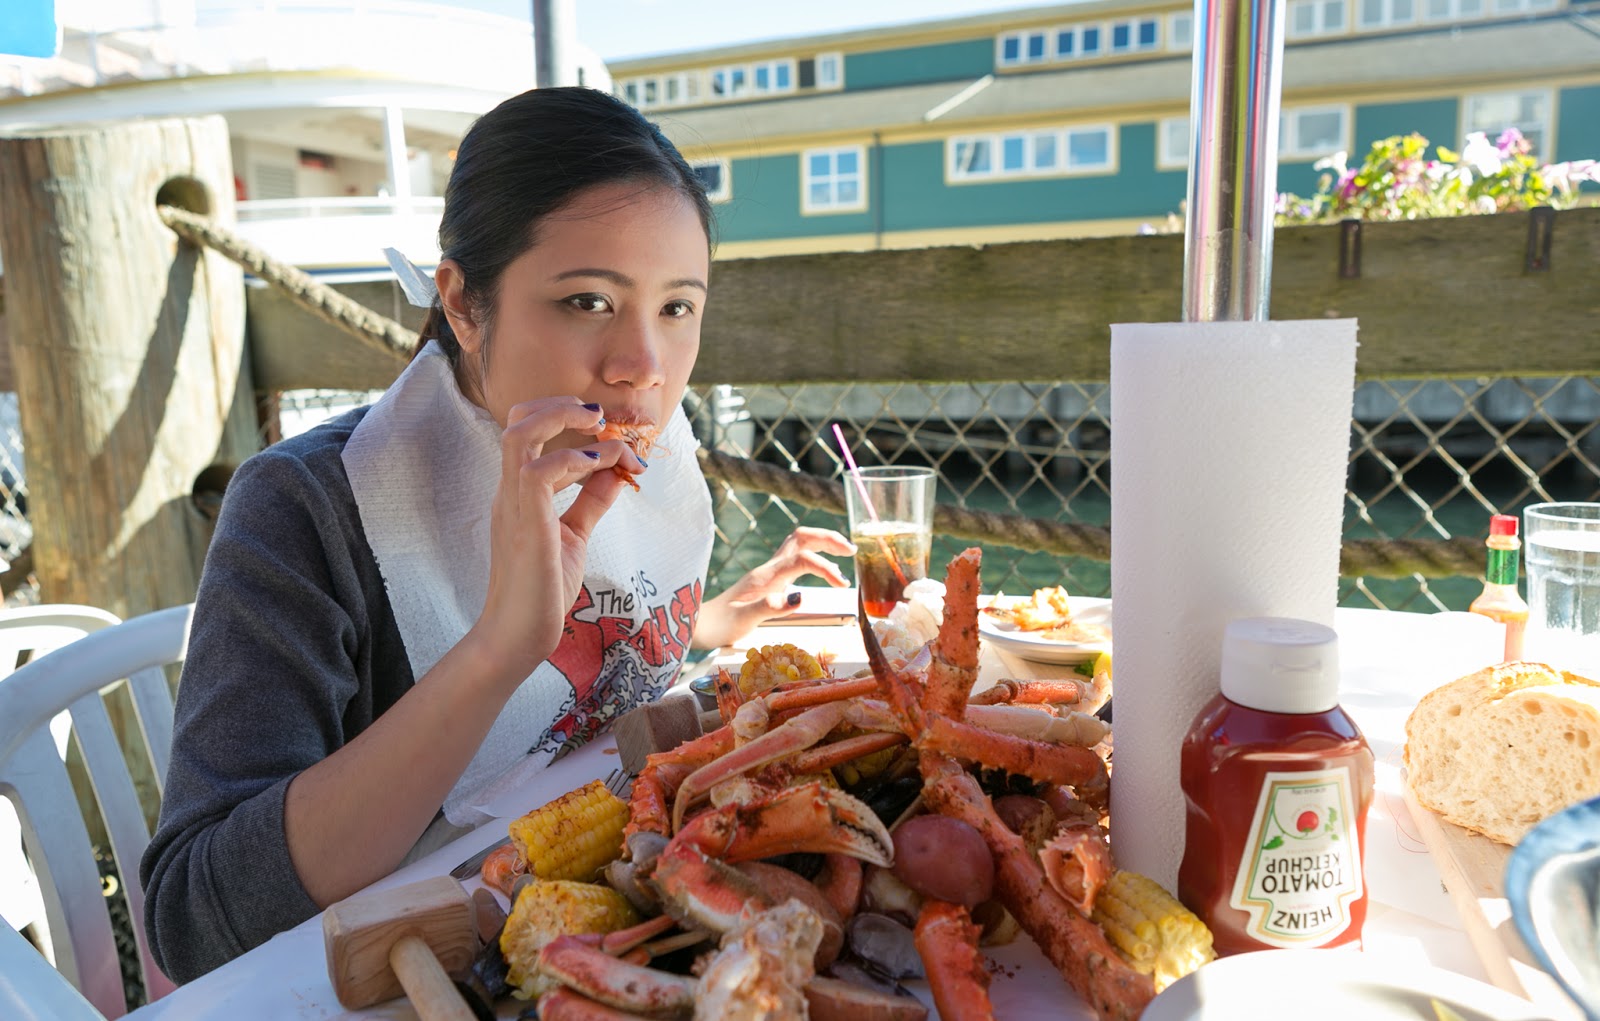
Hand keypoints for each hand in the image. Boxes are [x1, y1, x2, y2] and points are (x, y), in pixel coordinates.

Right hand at [469, 398, 643, 683]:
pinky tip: (604, 467)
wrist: (520, 633)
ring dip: (566, 420)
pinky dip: (578, 459)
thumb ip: (590, 501)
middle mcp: (510, 488)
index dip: (567, 419)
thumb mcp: (574, 535)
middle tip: (599, 416)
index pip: (527, 431)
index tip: (612, 435)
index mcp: (518, 491)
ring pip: (521, 432)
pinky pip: (542, 469)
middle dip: (561, 405)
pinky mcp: (525, 519)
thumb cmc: (542, 589)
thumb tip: (616, 472)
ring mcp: (512, 501)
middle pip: (518, 419)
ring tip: (602, 427)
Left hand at [692, 527, 854, 648]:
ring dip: (823, 542)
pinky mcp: (770, 578)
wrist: (699, 624)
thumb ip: (770, 608)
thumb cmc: (719, 625)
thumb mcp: (743, 621)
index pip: (803, 559)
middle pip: (802, 537)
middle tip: (851, 549)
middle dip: (828, 538)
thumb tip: (800, 597)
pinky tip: (825, 570)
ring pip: (799, 542)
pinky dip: (816, 555)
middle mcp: (769, 568)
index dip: (825, 567)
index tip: (842, 585)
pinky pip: (796, 556)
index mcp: (766, 576)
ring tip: (845, 553)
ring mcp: (769, 571)